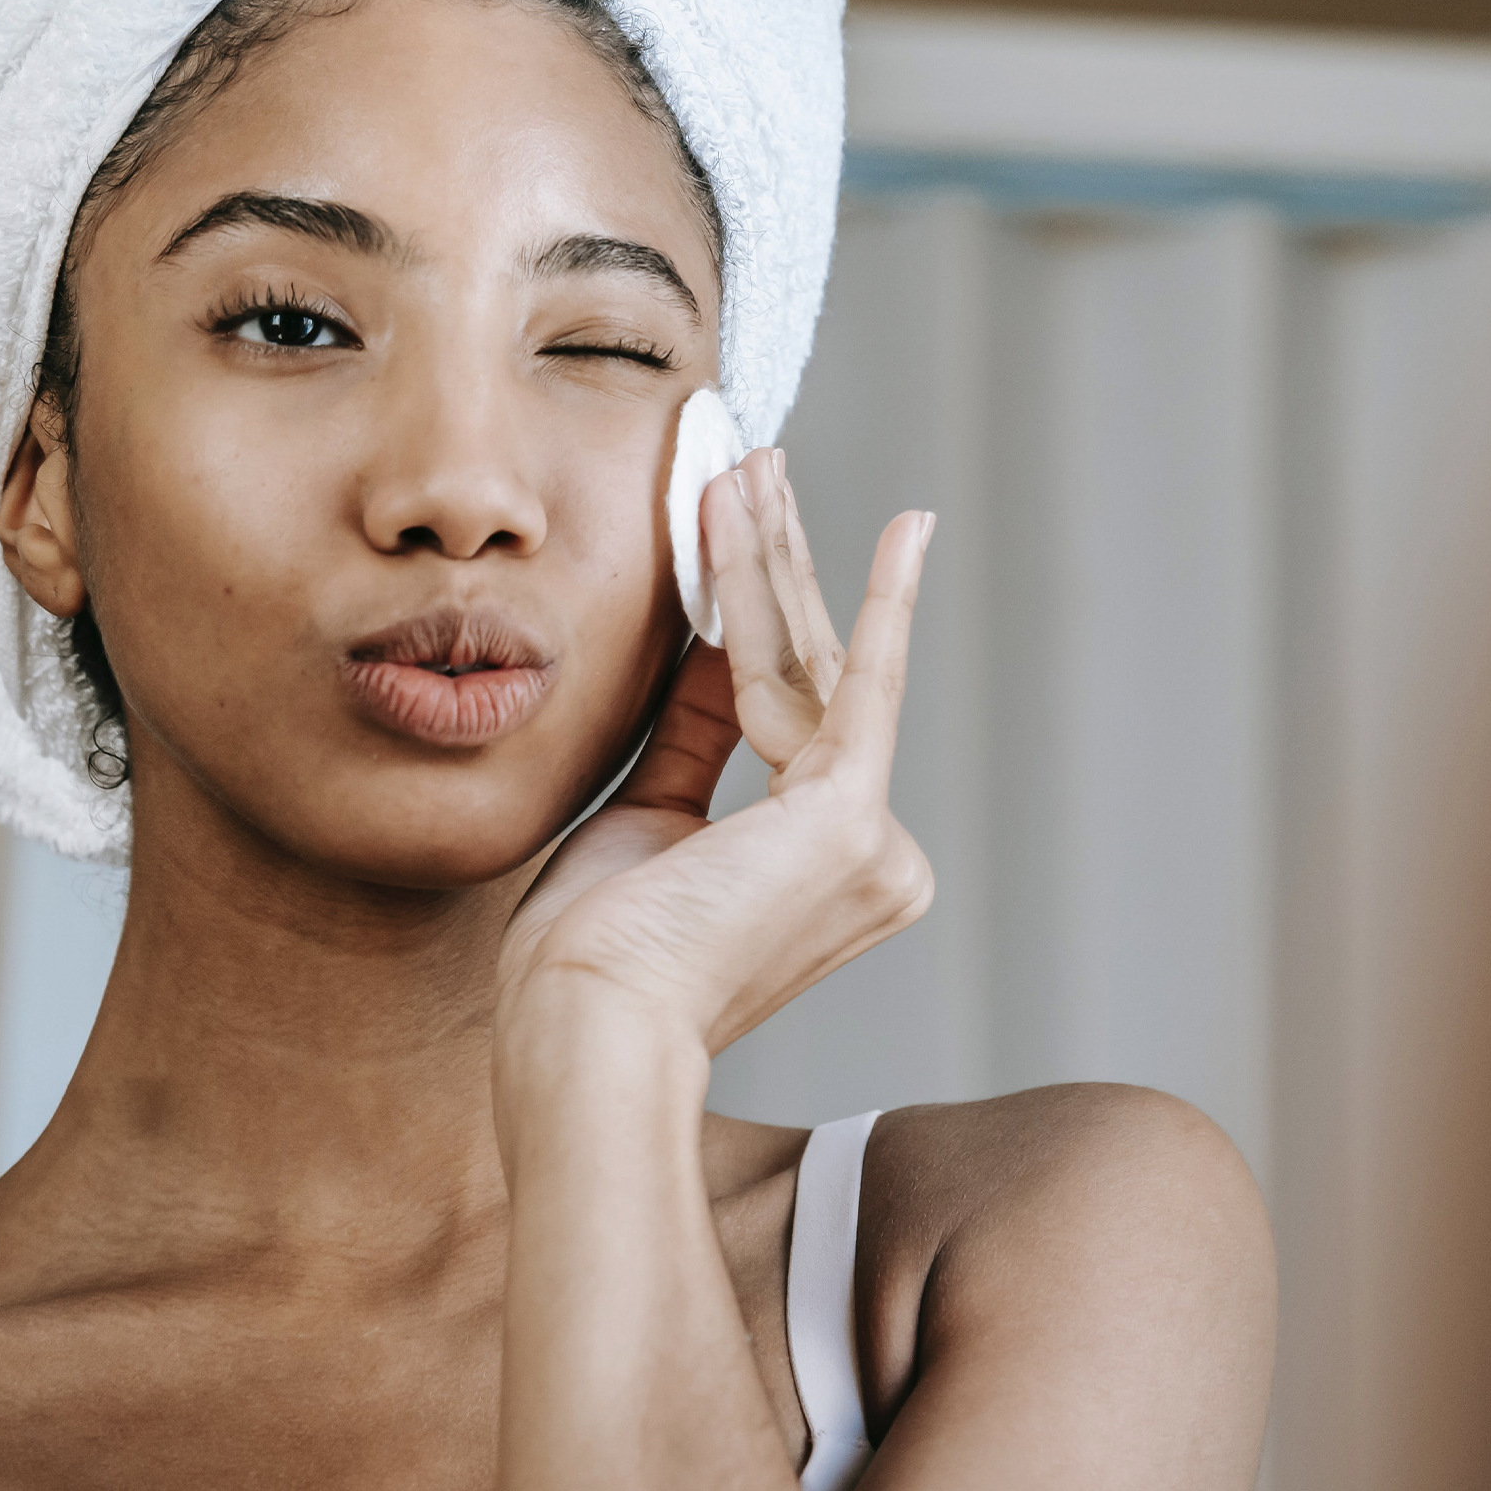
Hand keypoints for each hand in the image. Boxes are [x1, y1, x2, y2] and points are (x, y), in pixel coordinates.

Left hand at [494, 449, 934, 1060]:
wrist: (581, 1027)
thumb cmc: (594, 952)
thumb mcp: (648, 816)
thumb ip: (700, 731)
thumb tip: (724, 641)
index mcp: (823, 870)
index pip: (791, 715)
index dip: (760, 617)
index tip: (744, 539)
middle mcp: (875, 862)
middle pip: (812, 676)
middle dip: (774, 565)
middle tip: (755, 468)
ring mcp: (873, 844)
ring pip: (813, 664)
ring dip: (773, 557)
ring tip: (751, 463)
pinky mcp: (853, 819)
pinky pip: (859, 681)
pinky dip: (879, 599)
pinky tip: (908, 532)